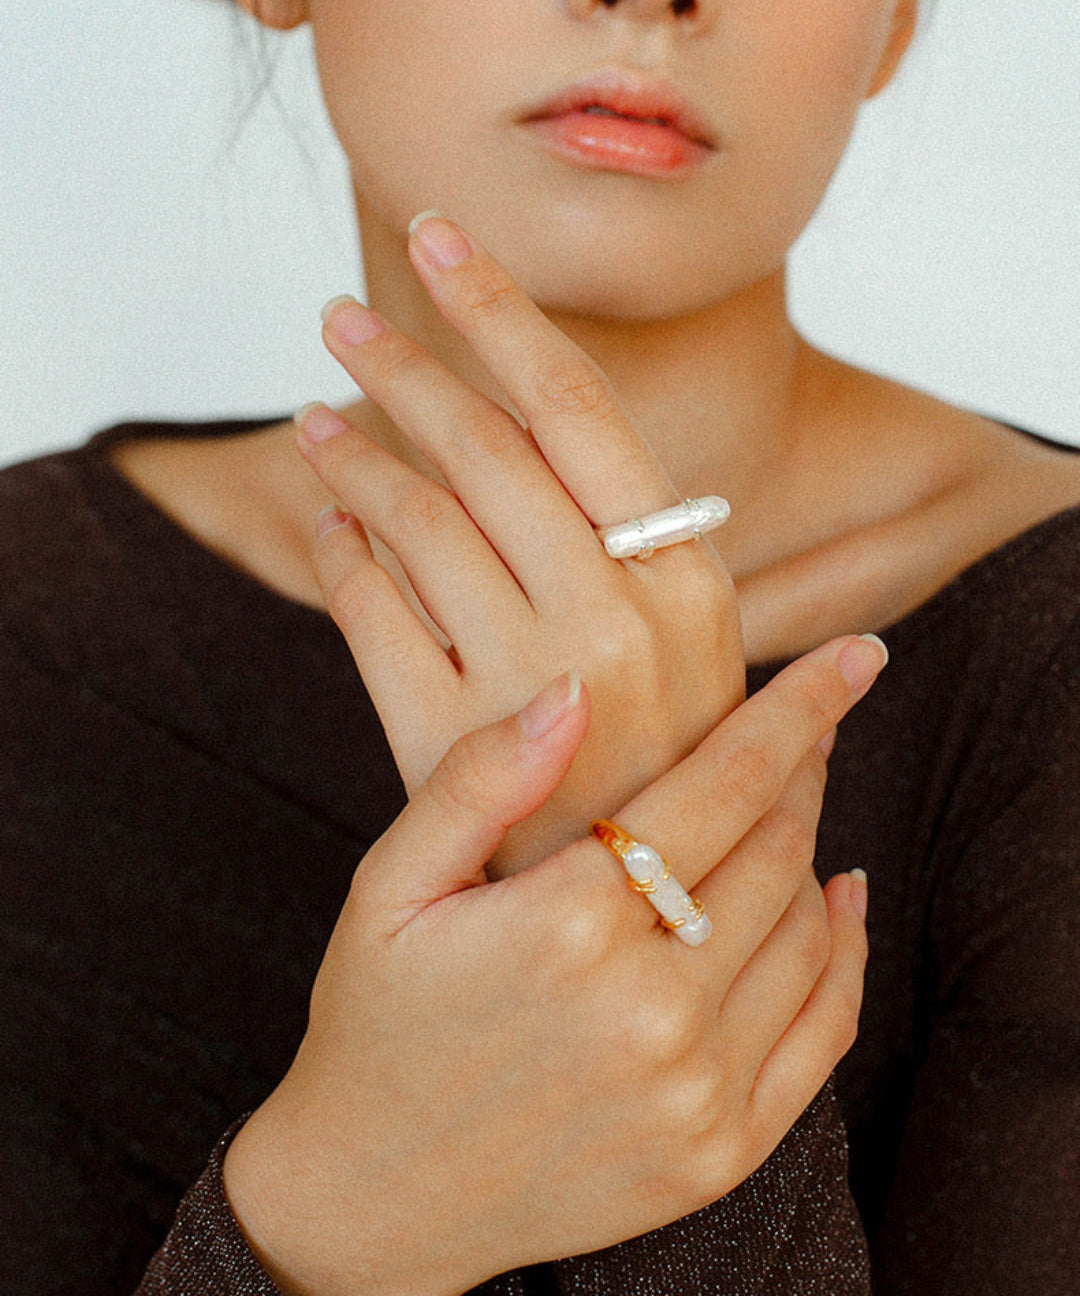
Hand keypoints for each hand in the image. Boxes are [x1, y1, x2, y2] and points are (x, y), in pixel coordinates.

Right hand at [222, 634, 882, 1295]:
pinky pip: (824, 1029)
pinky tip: (837, 900)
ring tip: (789, 804)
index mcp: (569, 924)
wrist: (376, 1195)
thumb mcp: (391, 883)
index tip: (855, 657)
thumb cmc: (379, 1020)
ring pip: (807, 926)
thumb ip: (480, 779)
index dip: (800, 709)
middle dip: (803, 767)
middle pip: (776, 846)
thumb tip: (572, 689)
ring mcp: (695, 1089)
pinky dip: (845, 953)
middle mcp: (650, 1007)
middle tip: (804, 724)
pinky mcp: (719, 1151)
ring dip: (812, 848)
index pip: (726, 783)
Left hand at [297, 214, 742, 871]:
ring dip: (354, 457)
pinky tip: (328, 524)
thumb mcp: (697, 644)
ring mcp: (529, 686)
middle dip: (402, 367)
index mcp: (690, 580)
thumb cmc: (679, 762)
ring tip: (315, 420)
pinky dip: (339, 557)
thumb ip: (639, 539)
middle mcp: (617, 620)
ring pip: (415, 523)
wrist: (656, 913)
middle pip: (483, 448)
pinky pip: (370, 619)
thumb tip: (557, 417)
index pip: (580, 407)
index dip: (498, 311)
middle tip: (341, 319)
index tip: (435, 239)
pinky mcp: (448, 747)